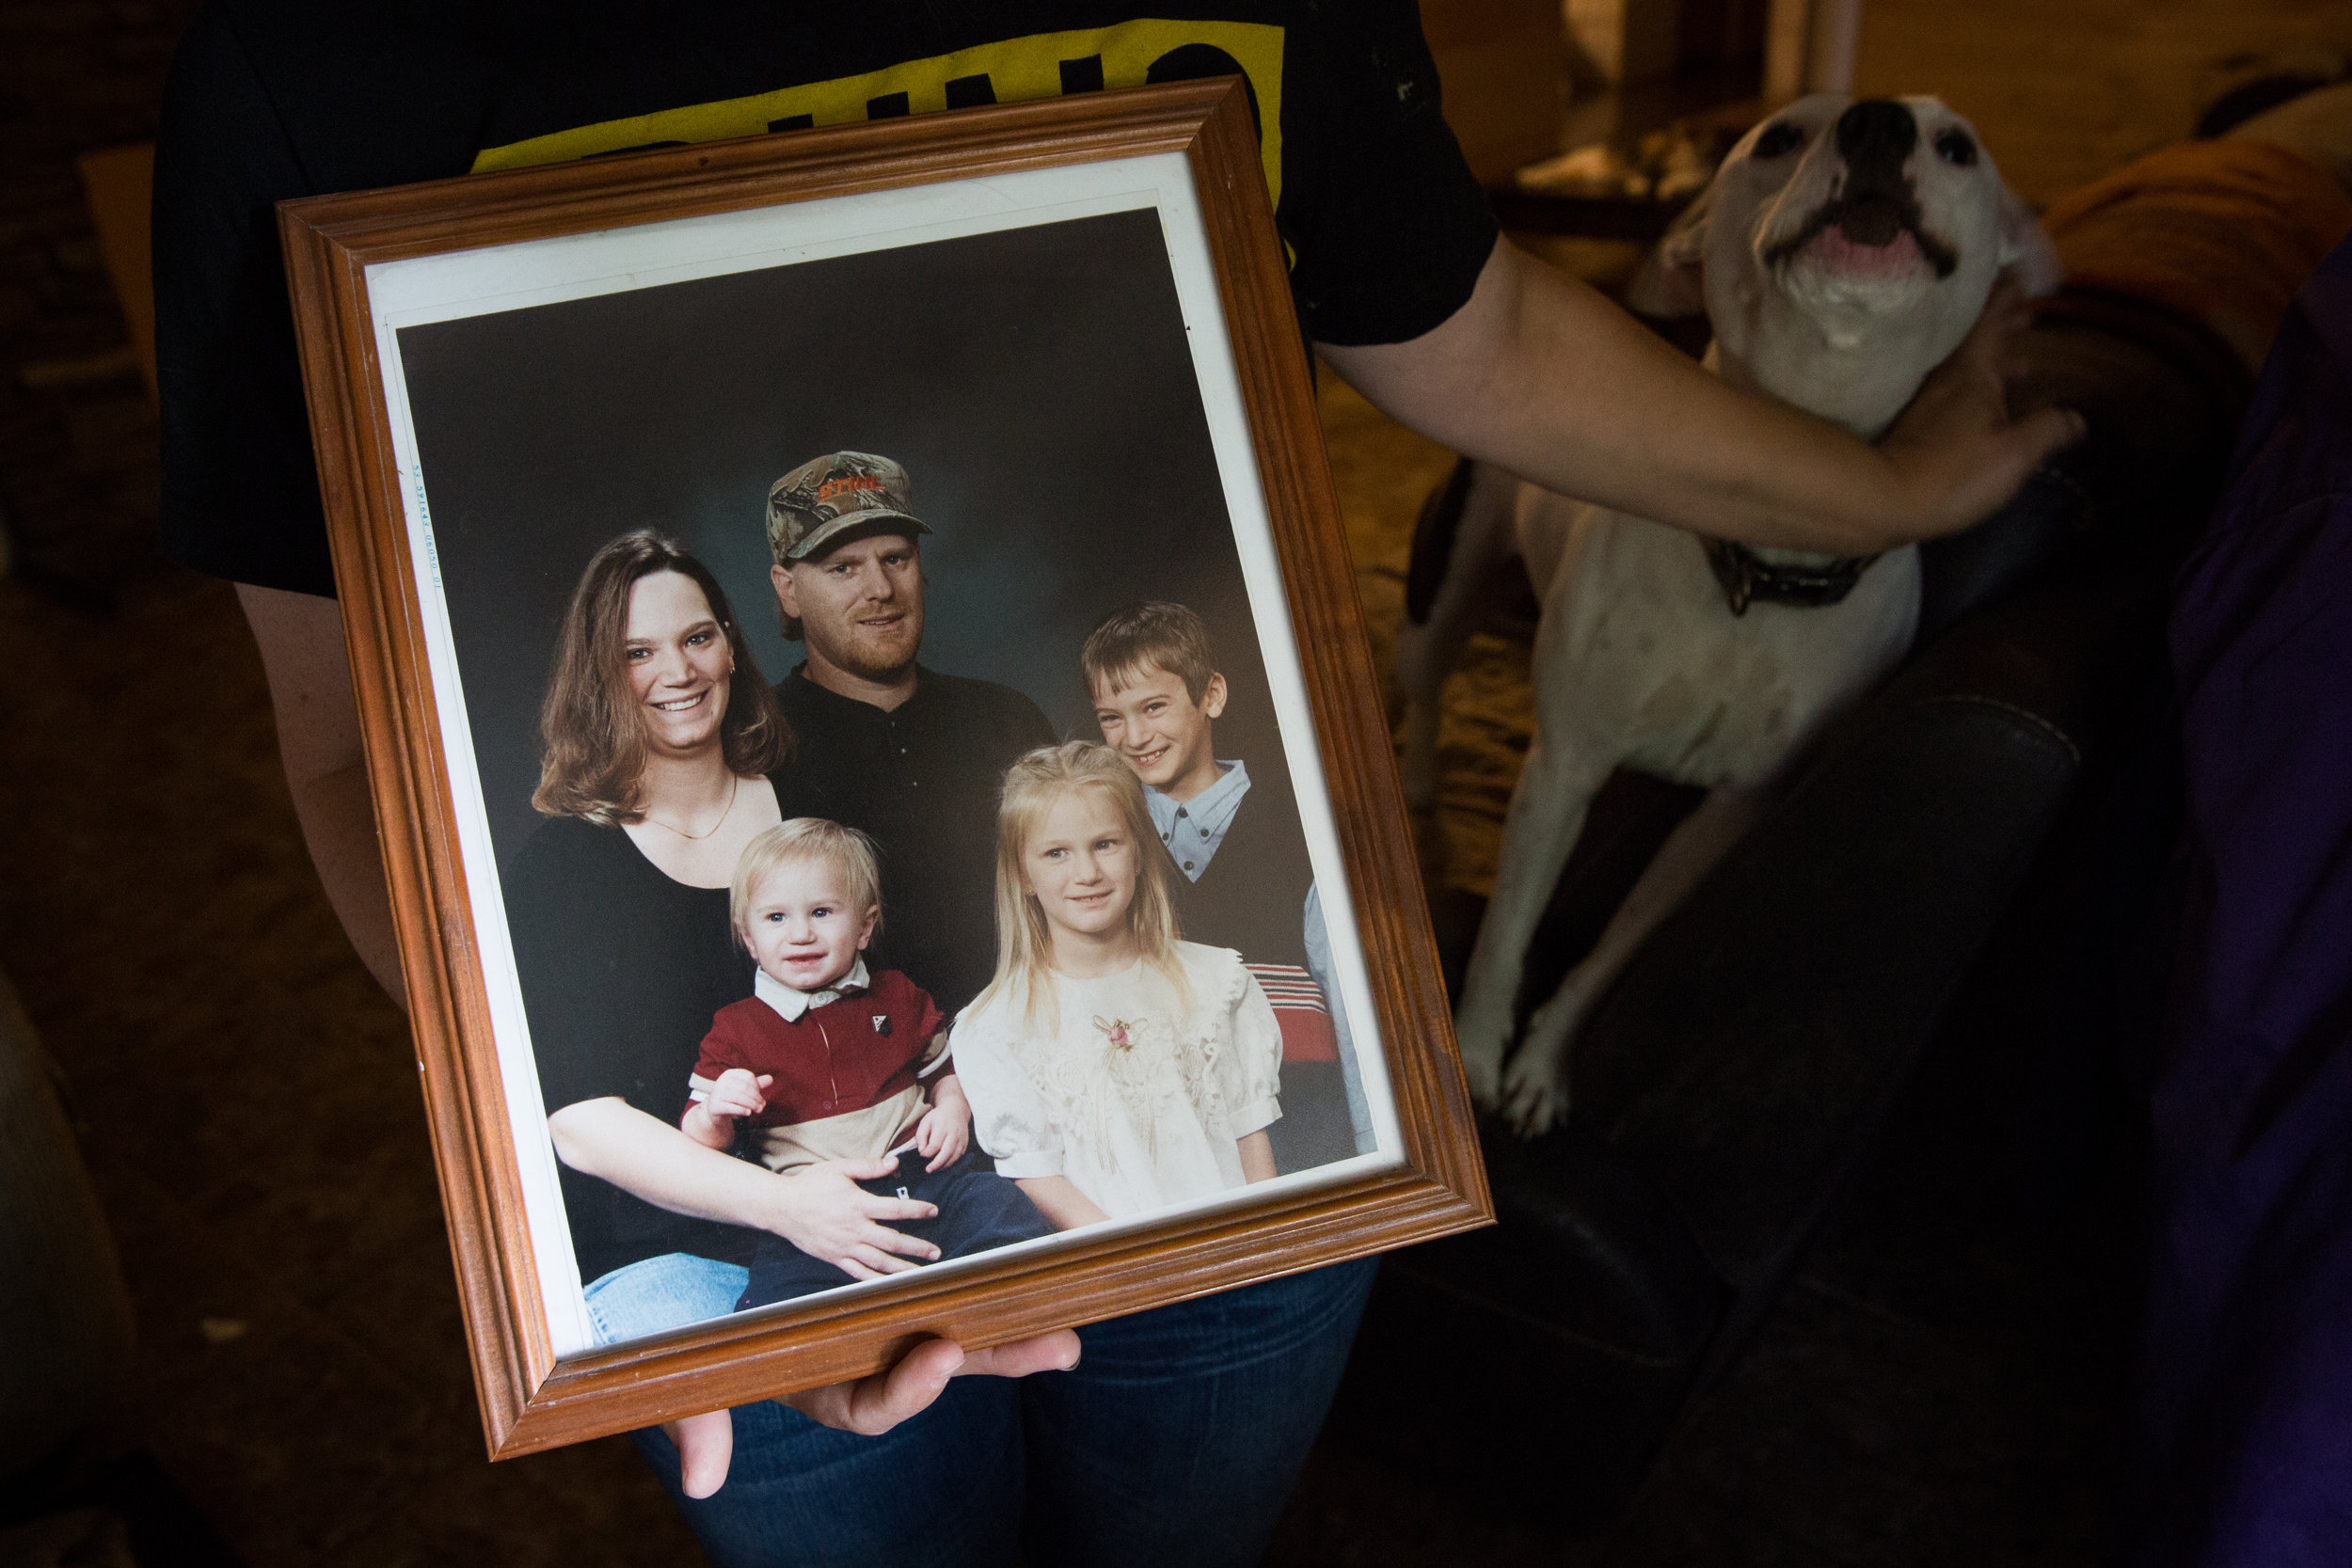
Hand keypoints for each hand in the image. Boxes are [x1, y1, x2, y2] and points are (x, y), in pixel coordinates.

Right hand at [660, 1330, 1082, 1496]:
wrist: (714, 1301)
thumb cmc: (707, 1346)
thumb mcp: (694, 1386)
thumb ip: (700, 1423)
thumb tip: (703, 1476)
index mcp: (827, 1395)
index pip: (875, 1407)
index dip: (910, 1388)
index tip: (939, 1354)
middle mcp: (870, 1373)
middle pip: (941, 1377)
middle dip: (1001, 1362)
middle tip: (1059, 1348)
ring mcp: (892, 1341)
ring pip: (961, 1343)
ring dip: (1016, 1337)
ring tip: (1069, 1332)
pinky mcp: (905, 1306)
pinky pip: (954, 1306)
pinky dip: (990, 1298)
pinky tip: (1035, 1286)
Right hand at [705, 1069, 770, 1120]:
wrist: (714, 1110)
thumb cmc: (732, 1097)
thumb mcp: (744, 1089)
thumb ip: (757, 1084)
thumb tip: (770, 1079)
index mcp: (730, 1074)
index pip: (748, 1077)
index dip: (757, 1087)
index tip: (760, 1096)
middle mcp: (722, 1081)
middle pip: (744, 1087)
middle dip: (756, 1097)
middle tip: (762, 1106)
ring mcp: (717, 1093)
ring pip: (738, 1097)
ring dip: (752, 1104)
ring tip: (758, 1110)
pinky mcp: (715, 1106)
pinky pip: (730, 1107)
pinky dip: (742, 1110)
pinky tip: (749, 1113)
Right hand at [768, 1158, 940, 1278]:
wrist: (782, 1207)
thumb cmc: (810, 1184)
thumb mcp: (839, 1168)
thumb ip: (868, 1166)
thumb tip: (895, 1163)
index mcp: (858, 1205)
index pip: (895, 1210)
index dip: (917, 1210)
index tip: (934, 1211)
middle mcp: (855, 1229)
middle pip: (892, 1241)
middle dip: (917, 1247)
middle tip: (936, 1252)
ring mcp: (845, 1247)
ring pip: (879, 1262)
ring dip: (902, 1268)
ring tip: (922, 1273)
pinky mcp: (835, 1258)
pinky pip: (859, 1273)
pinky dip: (877, 1280)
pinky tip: (891, 1285)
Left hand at [915, 1076, 971, 1171]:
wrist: (956, 1110)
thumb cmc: (938, 1117)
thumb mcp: (925, 1122)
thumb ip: (921, 1136)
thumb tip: (922, 1151)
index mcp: (943, 1125)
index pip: (936, 1144)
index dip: (928, 1152)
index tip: (922, 1154)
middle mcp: (954, 1133)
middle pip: (947, 1152)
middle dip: (937, 1163)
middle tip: (928, 1170)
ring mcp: (961, 1139)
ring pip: (954, 1156)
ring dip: (944, 1165)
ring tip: (934, 1169)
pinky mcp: (965, 1144)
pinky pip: (958, 1156)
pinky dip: (951, 1163)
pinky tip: (942, 1165)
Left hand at [1878, 277, 2085, 539]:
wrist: (1883, 500)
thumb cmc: (1954, 472)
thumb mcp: (2016, 454)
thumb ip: (2049, 430)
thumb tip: (2077, 418)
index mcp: (1972, 373)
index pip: (1991, 321)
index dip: (2006, 297)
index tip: (2020, 274)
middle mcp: (1947, 378)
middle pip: (1977, 341)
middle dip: (2004, 325)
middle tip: (2029, 314)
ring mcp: (1929, 401)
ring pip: (1966, 367)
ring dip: (1994, 360)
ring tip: (2022, 365)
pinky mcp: (1918, 425)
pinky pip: (1955, 391)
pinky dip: (1978, 386)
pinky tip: (1989, 407)